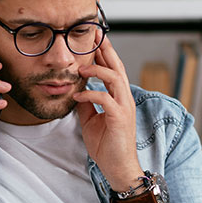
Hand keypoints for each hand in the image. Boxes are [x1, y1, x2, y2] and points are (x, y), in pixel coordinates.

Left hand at [75, 36, 142, 189]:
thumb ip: (86, 104)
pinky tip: (77, 95)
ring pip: (114, 78)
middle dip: (105, 49)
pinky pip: (105, 99)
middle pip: (117, 67)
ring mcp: (124, 107)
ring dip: (97, 70)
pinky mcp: (120, 118)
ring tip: (80, 67)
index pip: (113, 69)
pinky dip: (90, 94)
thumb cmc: (107, 146)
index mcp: (119, 98)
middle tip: (93, 34)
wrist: (118, 168)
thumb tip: (76, 89)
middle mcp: (124, 99)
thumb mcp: (91, 120)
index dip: (104, 53)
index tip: (93, 39)